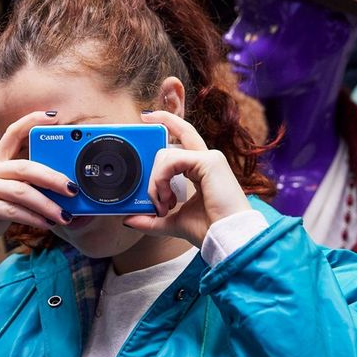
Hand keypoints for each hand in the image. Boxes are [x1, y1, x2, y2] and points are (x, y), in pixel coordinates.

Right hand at [0, 111, 75, 269]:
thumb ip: (24, 192)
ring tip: (64, 216)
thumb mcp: (3, 201)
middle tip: (73, 188)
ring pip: (20, 190)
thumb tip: (59, 195)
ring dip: (47, 204)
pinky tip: (46, 224)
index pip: (12, 134)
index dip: (32, 121)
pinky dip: (32, 217)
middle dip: (53, 177)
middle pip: (25, 166)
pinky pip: (10, 209)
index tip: (54, 116)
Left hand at [123, 111, 251, 247]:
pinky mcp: (209, 161)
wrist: (227, 239)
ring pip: (166, 155)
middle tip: (153, 198)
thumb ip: (151, 219)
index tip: (146, 117)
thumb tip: (129, 219)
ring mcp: (209, 158)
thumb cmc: (209, 230)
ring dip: (155, 182)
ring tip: (162, 205)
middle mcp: (206, 159)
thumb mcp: (172, 222)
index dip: (166, 122)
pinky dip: (161, 179)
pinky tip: (165, 197)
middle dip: (153, 170)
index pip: (182, 137)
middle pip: (170, 142)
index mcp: (201, 169)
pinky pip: (172, 160)